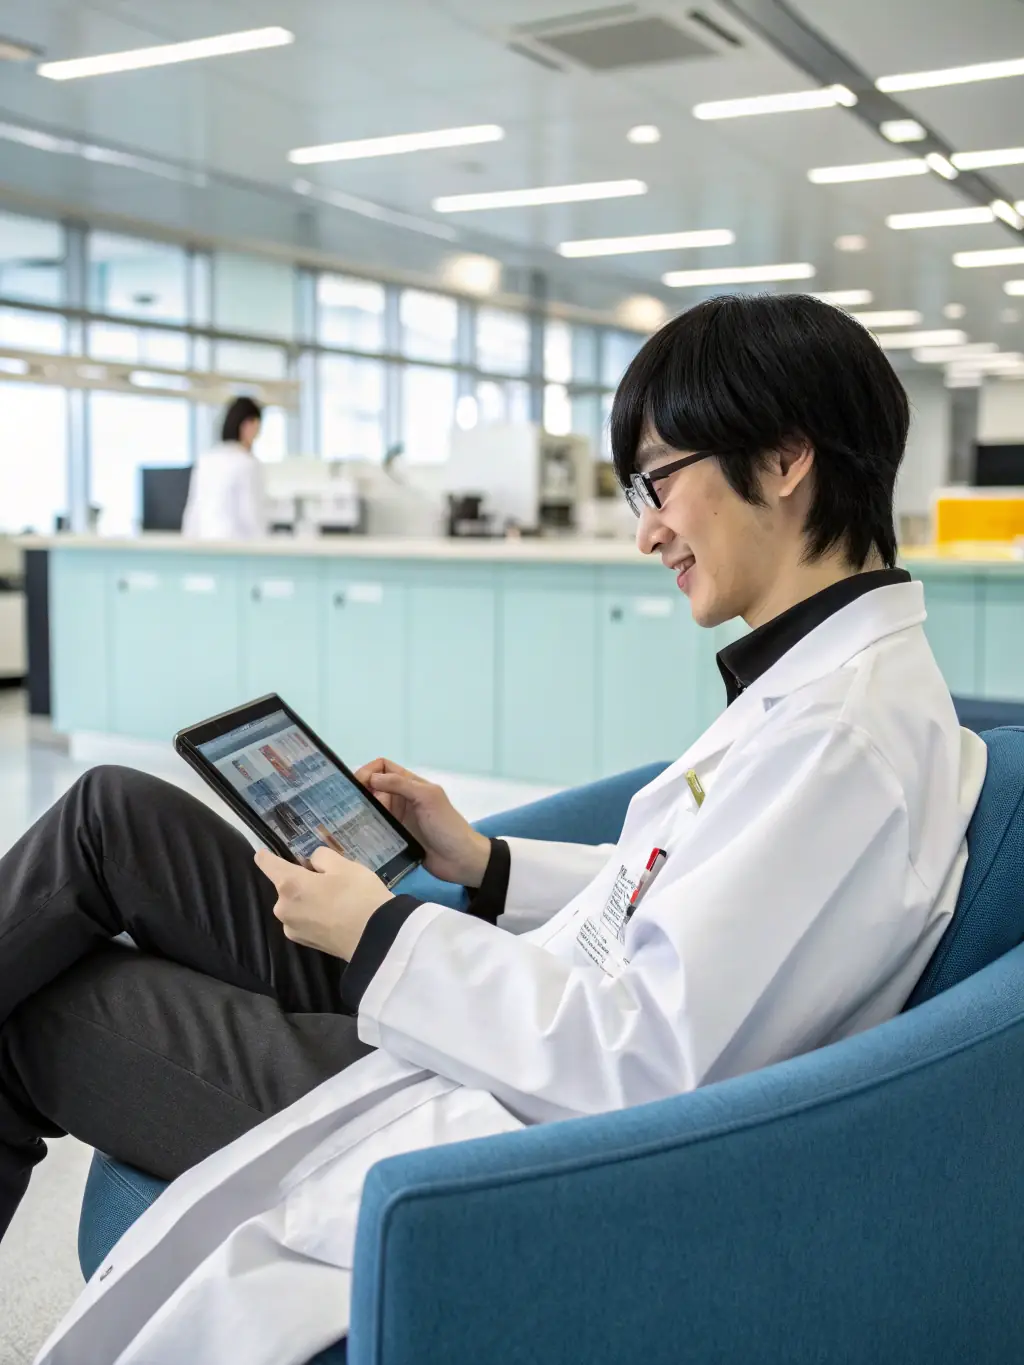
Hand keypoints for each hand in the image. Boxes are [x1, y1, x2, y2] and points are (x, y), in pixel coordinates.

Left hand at [255, 846, 392, 962]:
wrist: (376, 940)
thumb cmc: (359, 895)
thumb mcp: (345, 865)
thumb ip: (322, 858)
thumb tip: (312, 863)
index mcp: (289, 884)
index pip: (267, 864)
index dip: (265, 856)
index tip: (263, 853)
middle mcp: (283, 907)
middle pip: (286, 886)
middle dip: (300, 880)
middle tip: (328, 879)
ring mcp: (292, 928)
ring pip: (295, 904)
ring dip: (307, 899)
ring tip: (335, 900)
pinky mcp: (304, 943)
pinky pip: (304, 920)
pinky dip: (313, 915)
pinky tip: (335, 915)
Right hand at [354, 758, 490, 885]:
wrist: (460, 859)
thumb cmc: (446, 825)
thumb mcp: (427, 797)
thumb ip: (401, 784)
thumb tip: (371, 778)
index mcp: (411, 784)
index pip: (384, 767)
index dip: (369, 771)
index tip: (356, 785)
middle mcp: (402, 798)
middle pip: (373, 788)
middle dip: (359, 792)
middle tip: (346, 806)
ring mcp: (398, 819)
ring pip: (372, 808)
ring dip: (360, 811)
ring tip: (346, 821)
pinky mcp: (395, 837)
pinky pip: (376, 828)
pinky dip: (365, 828)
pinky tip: (355, 834)